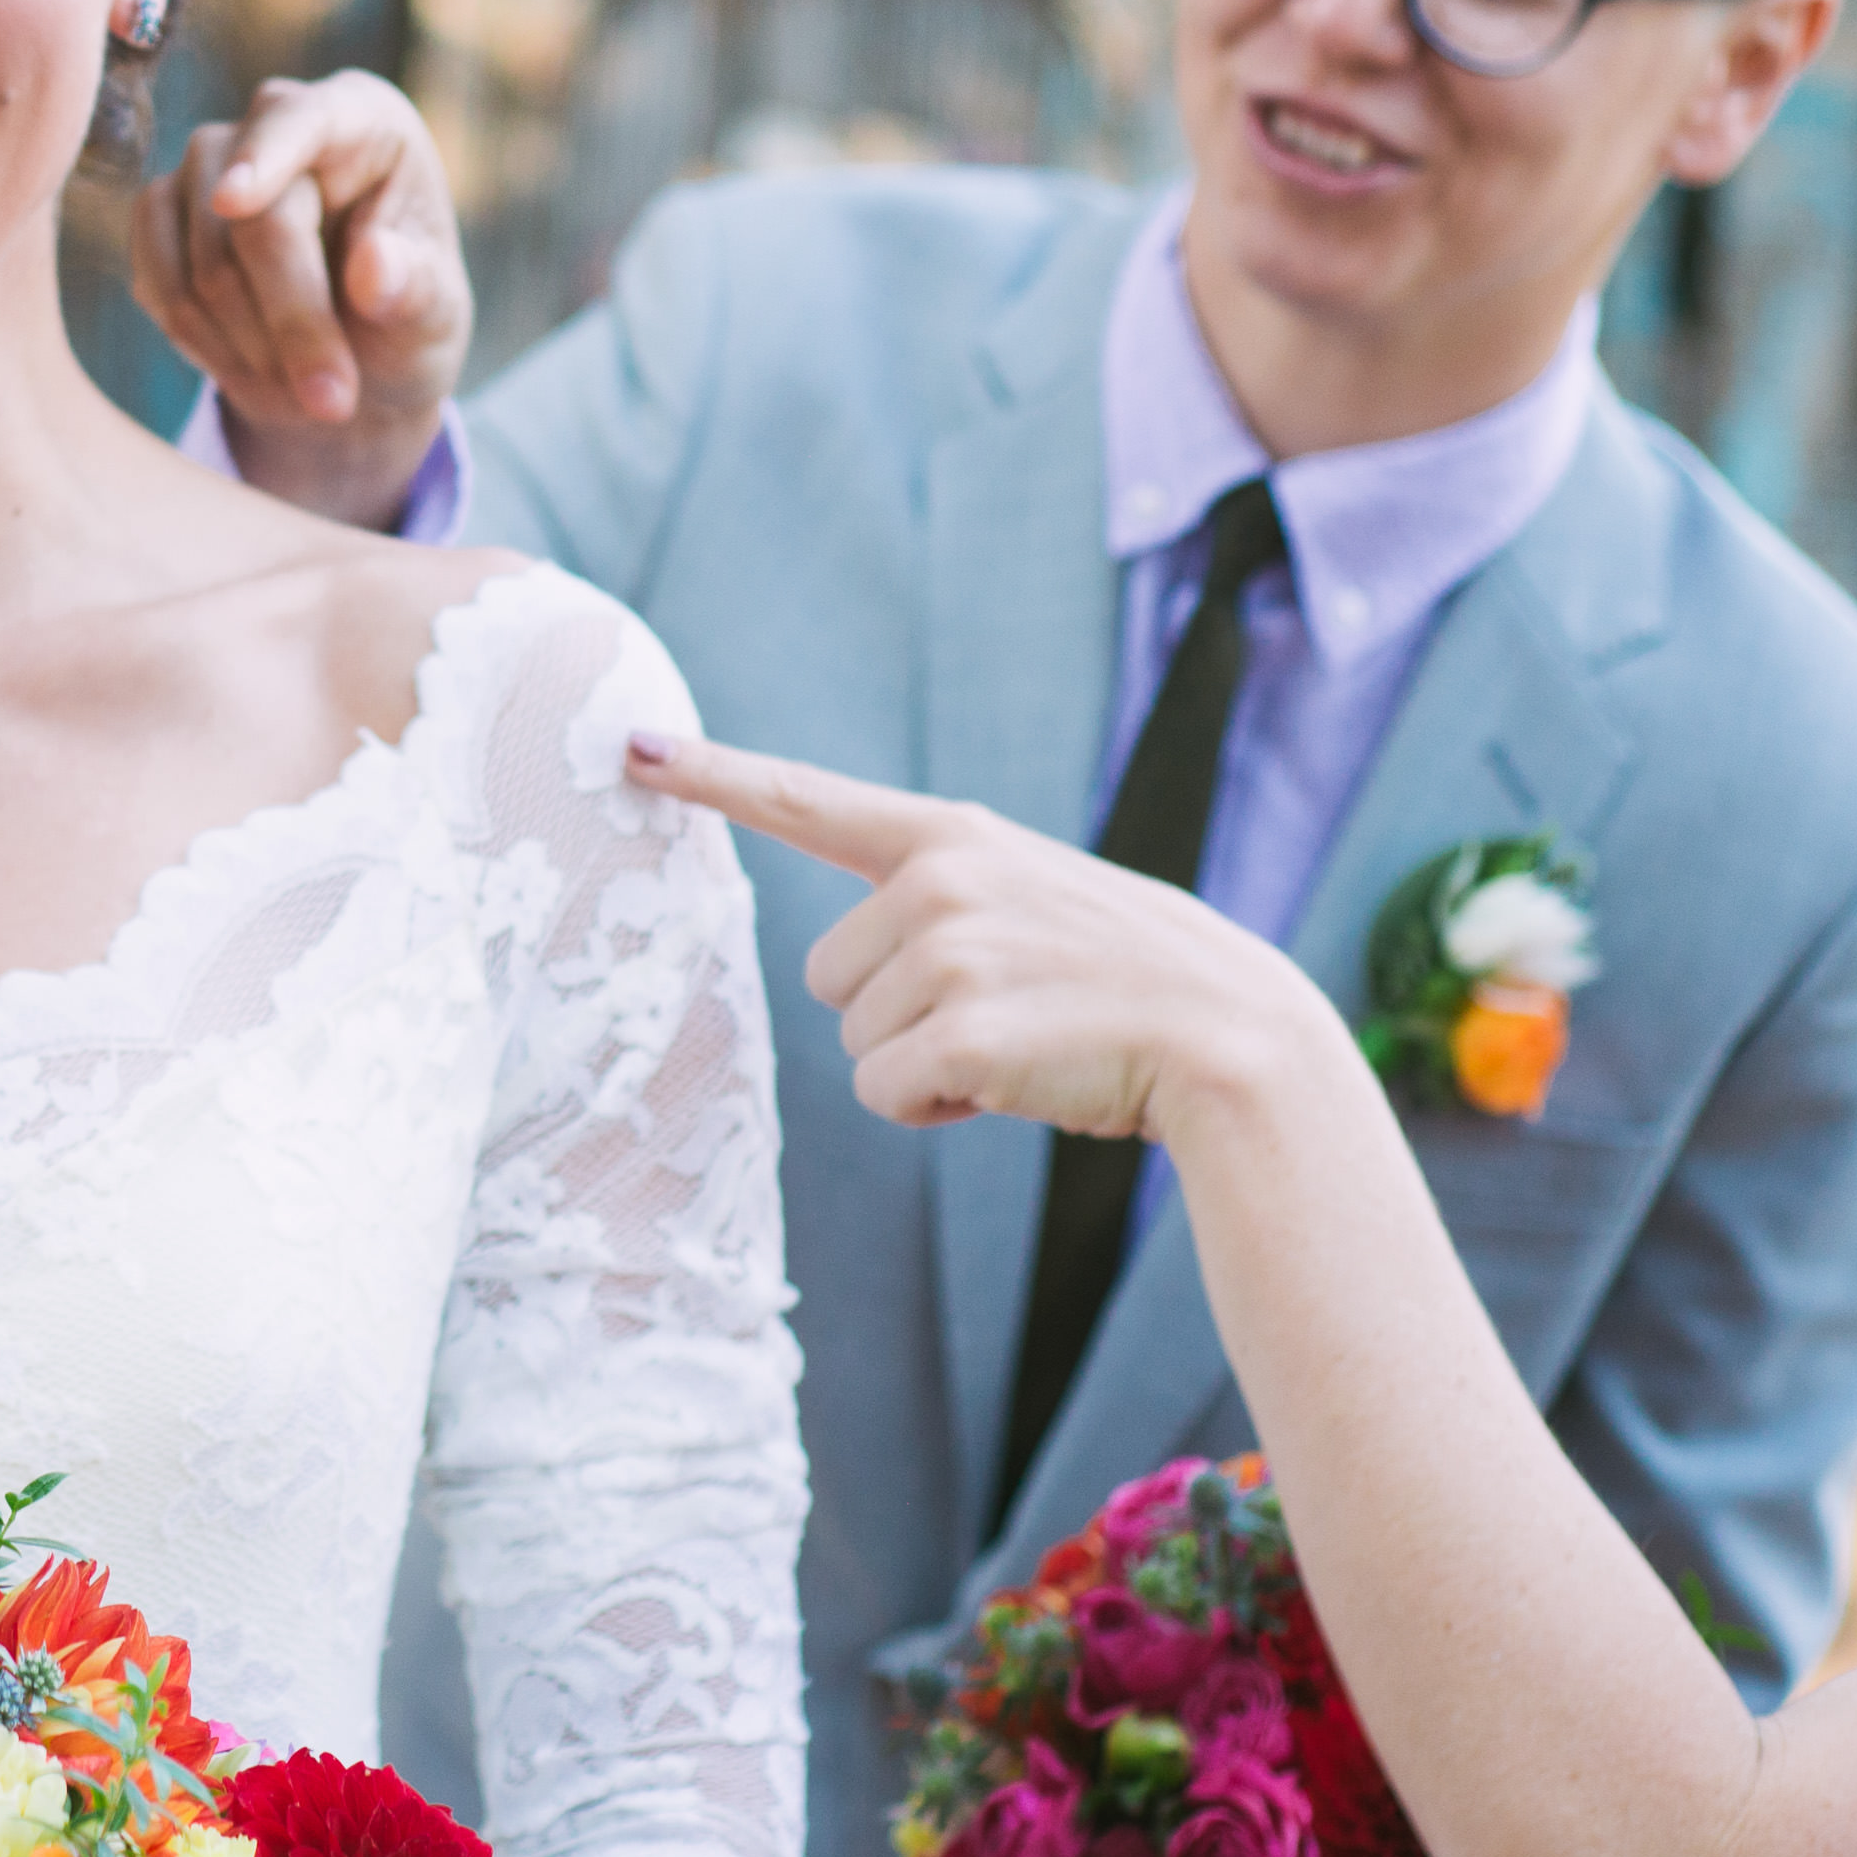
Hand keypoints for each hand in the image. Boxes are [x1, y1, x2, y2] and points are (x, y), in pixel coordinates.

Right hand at [127, 71, 471, 524]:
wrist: (347, 363)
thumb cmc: (403, 322)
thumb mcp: (434, 319)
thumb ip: (415, 290)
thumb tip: (376, 269)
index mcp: (364, 117)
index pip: (305, 119)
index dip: (268, 156)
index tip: (233, 201)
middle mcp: (276, 120)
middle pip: (253, 219)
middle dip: (291, 323)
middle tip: (333, 404)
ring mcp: (208, 163)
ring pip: (199, 262)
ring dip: (250, 347)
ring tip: (303, 388)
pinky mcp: (160, 210)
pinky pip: (156, 282)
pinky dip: (200, 343)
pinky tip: (249, 362)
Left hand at [619, 733, 1368, 1146]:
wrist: (1228, 1037)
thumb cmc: (1117, 982)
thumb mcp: (1026, 901)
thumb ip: (936, 899)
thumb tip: (848, 961)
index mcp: (948, 836)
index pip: (806, 798)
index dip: (710, 777)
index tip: (628, 748)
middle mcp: (939, 878)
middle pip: (826, 978)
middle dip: (894, 1013)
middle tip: (999, 1011)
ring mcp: (951, 950)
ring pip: (857, 1043)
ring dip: (925, 1064)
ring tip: (1019, 1040)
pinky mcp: (962, 1028)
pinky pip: (887, 1094)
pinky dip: (939, 1108)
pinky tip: (1015, 1080)